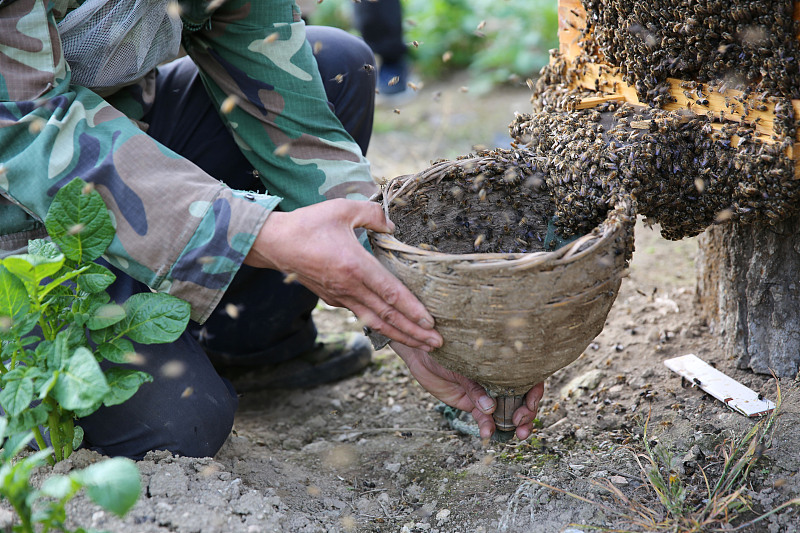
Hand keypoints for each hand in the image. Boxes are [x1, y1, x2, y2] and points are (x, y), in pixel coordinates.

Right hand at [244, 199, 442, 350]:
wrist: (275, 244)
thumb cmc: (308, 224)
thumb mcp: (342, 210)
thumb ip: (372, 214)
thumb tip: (392, 225)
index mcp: (354, 266)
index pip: (390, 293)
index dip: (412, 309)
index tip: (430, 322)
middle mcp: (349, 287)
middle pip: (388, 315)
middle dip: (414, 332)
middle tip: (437, 343)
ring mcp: (340, 297)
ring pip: (376, 321)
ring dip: (401, 335)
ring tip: (423, 344)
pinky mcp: (333, 299)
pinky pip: (362, 315)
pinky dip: (381, 326)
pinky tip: (395, 330)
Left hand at [391, 342, 544, 439]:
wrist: (422, 352)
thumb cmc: (445, 348)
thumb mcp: (461, 365)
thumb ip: (475, 387)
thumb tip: (490, 408)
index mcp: (503, 363)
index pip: (527, 378)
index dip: (534, 393)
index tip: (530, 405)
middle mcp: (498, 379)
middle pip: (521, 398)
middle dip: (527, 413)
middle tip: (522, 424)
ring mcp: (486, 393)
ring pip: (505, 412)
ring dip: (512, 424)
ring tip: (516, 434)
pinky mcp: (471, 403)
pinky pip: (483, 418)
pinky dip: (487, 426)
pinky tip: (488, 433)